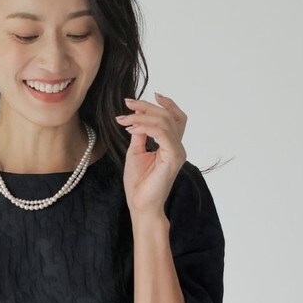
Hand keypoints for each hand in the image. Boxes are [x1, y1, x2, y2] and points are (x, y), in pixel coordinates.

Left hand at [114, 92, 187, 217]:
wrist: (140, 205)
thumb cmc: (139, 183)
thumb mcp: (136, 151)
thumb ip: (140, 133)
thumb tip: (137, 116)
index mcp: (171, 145)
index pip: (174, 118)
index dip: (164, 104)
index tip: (146, 97)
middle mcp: (177, 146)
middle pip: (168, 115)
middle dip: (146, 107)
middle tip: (127, 104)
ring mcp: (177, 151)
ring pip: (165, 121)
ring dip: (142, 116)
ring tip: (125, 119)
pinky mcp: (173, 157)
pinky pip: (162, 133)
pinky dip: (146, 127)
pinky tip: (132, 128)